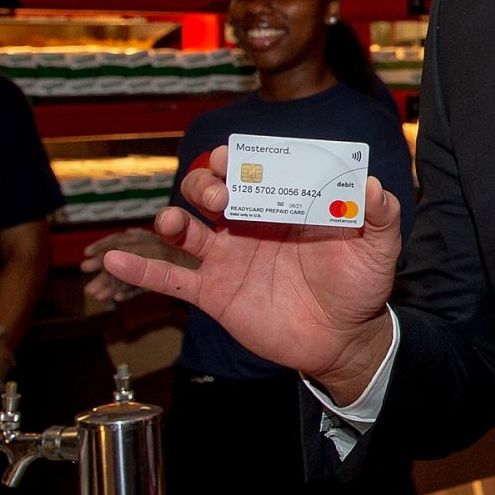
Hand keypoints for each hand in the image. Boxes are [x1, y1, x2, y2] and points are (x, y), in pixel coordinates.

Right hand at [100, 147, 401, 394]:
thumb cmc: (359, 287)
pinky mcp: (214, 292)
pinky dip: (140, 271)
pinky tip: (114, 262)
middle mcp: (248, 225)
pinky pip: (171, 278)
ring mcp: (227, 258)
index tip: (231, 155)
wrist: (345, 340)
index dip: (237, 158)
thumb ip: (381, 216)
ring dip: (172, 219)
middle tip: (217, 194)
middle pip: (211, 191)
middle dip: (206, 184)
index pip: (252, 170)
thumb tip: (375, 187)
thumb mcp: (378, 249)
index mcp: (283, 205)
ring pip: (186, 229)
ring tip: (172, 223)